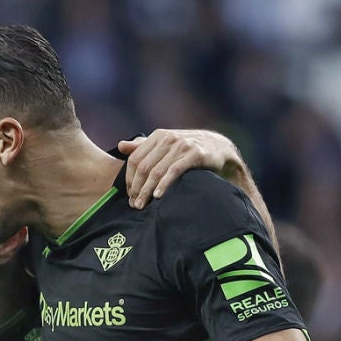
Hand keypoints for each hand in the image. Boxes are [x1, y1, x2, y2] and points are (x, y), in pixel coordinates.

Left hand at [119, 129, 241, 208]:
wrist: (220, 149)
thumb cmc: (188, 150)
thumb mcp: (166, 145)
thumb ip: (143, 146)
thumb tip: (120, 146)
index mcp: (158, 136)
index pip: (135, 159)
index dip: (129, 178)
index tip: (128, 195)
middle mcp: (168, 138)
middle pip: (143, 167)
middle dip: (136, 188)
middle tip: (134, 204)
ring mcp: (181, 145)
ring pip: (156, 171)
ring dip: (147, 190)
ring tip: (142, 204)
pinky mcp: (194, 154)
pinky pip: (174, 171)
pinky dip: (164, 185)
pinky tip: (158, 196)